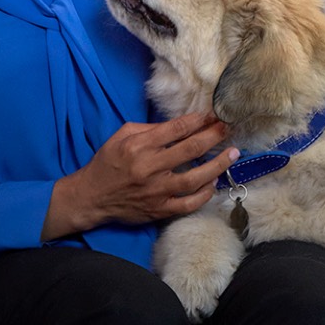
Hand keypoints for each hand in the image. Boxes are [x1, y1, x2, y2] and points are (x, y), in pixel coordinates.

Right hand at [44, 112, 237, 239]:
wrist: (92, 197)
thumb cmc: (108, 162)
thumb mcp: (121, 136)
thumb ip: (149, 129)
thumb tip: (179, 124)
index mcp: (139, 146)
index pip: (176, 129)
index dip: (199, 120)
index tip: (213, 114)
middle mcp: (149, 168)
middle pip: (190, 149)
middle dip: (213, 136)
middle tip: (227, 128)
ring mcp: (156, 191)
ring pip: (195, 178)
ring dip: (217, 165)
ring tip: (232, 154)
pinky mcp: (159, 209)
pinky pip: (188, 203)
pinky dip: (204, 194)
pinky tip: (214, 183)